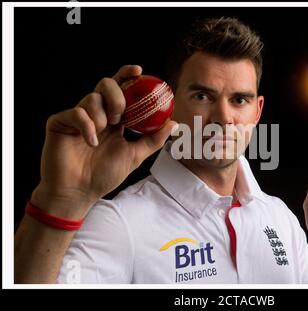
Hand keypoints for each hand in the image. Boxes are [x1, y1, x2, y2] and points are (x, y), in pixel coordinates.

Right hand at [31, 65, 177, 218]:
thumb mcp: (135, 156)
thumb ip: (153, 139)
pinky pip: (75, 113)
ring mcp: (78, 118)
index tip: (139, 71)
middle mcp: (96, 114)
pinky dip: (86, 125)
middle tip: (121, 115)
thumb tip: (173, 123)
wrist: (80, 192)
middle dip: (117, 95)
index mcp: (114, 118)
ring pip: (91, 97)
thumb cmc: (105, 175)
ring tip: (103, 133)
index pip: (121, 90)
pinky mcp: (60, 124)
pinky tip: (91, 142)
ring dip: (102, 115)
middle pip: (106, 84)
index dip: (128, 76)